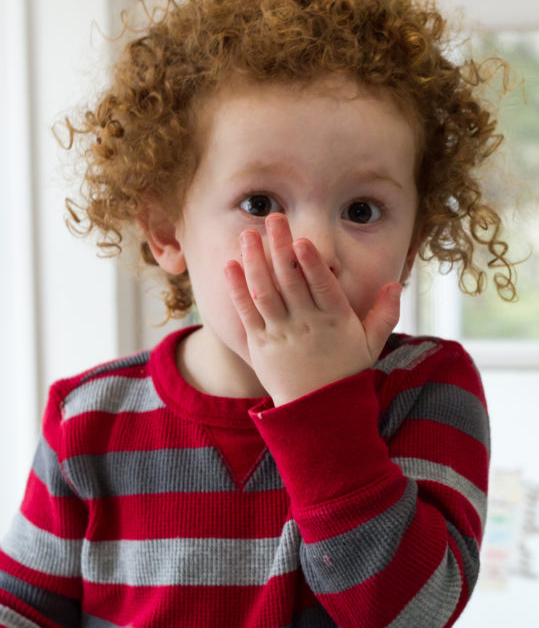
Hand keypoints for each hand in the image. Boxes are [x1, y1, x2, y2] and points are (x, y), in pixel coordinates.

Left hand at [224, 213, 401, 404]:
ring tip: (248, 233)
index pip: (322, 286)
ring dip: (254, 261)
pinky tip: (230, 265)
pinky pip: (246, 313)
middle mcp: (306, 324)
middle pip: (290, 281)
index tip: (302, 240)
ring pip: (265, 292)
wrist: (316, 410)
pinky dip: (237, 289)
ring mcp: (281, 333)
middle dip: (281, 247)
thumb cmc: (344, 372)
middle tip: (274, 217)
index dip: (311, 263)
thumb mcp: (371, 345)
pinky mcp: (260, 343)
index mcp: (335, 319)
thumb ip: (384, 314)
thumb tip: (396, 284)